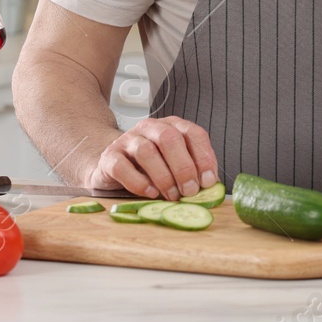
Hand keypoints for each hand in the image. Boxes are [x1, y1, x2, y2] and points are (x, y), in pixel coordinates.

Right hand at [89, 116, 218, 200]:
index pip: (193, 133)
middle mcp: (150, 128)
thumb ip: (191, 171)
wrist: (113, 165)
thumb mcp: (173, 164)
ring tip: (172, 196)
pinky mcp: (110, 157)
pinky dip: (139, 183)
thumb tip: (211, 188)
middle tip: (190, 191)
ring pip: (147, 152)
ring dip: (164, 177)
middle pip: (169, 138)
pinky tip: (150, 193)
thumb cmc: (149, 167)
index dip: (203, 156)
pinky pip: (122, 167)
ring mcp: (128, 140)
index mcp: (171, 126)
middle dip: (184, 167)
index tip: (208, 180)